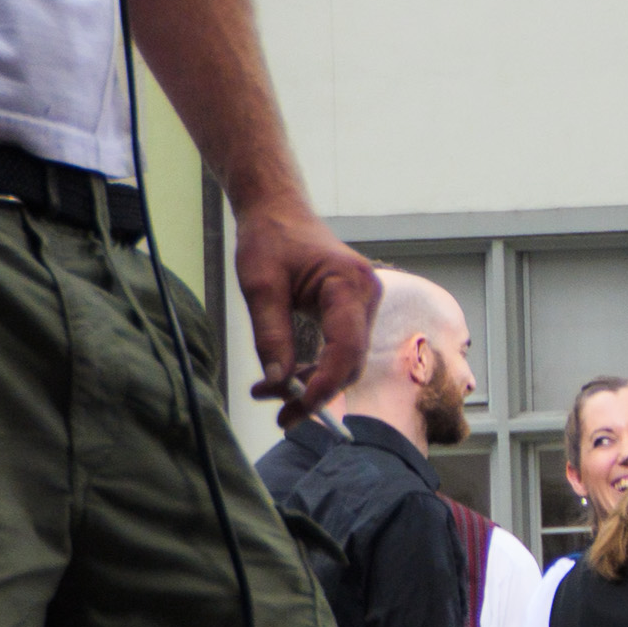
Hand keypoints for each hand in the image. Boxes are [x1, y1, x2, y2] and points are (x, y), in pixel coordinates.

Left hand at [230, 192, 379, 421]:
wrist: (279, 212)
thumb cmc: (270, 239)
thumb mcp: (260, 287)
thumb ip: (271, 336)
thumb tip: (280, 384)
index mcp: (348, 284)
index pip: (347, 347)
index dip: (326, 383)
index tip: (298, 408)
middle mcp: (367, 296)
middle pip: (350, 361)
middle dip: (316, 391)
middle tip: (278, 414)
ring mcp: (365, 305)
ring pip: (346, 361)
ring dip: (313, 383)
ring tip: (270, 395)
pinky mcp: (354, 312)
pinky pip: (341, 350)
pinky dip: (315, 368)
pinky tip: (285, 377)